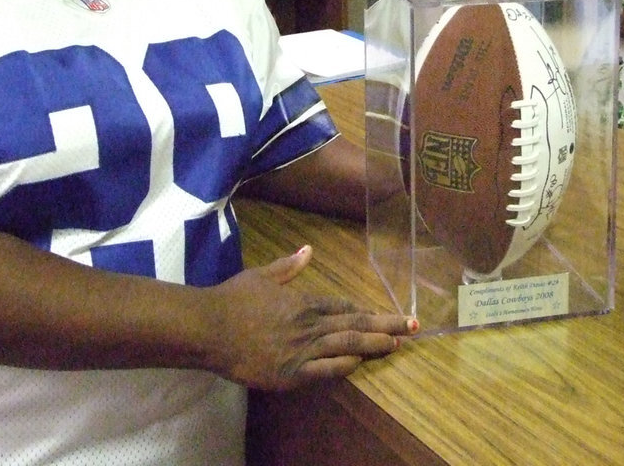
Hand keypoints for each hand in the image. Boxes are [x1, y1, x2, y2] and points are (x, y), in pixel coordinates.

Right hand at [208, 245, 417, 390]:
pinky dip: (345, 366)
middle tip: (414, 325)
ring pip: (348, 346)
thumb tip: (308, 249)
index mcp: (304, 302)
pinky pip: (326, 370)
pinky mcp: (291, 373)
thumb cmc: (233, 299)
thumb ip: (289, 266)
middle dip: (387, 325)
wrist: (209, 328)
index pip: (345, 306)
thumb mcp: (262, 276)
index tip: (387, 313)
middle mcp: (310, 325)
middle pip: (355, 324)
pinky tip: (360, 364)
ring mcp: (302, 350)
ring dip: (375, 345)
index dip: (368, 311)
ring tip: (397, 344)